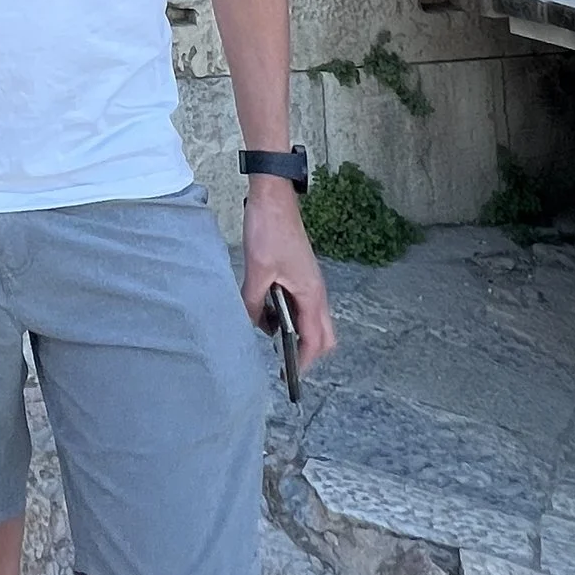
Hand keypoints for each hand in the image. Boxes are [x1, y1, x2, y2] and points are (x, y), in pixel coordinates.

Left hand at [241, 177, 335, 375]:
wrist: (273, 198)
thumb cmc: (270, 231)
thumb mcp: (256, 271)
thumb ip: (253, 303)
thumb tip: (251, 324)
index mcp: (311, 294)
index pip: (316, 340)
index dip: (304, 362)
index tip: (289, 376)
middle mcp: (316, 291)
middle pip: (324, 334)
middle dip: (308, 351)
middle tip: (283, 359)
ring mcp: (309, 282)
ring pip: (311, 318)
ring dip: (295, 330)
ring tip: (268, 331)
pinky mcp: (300, 273)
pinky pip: (301, 303)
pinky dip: (288, 313)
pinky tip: (265, 309)